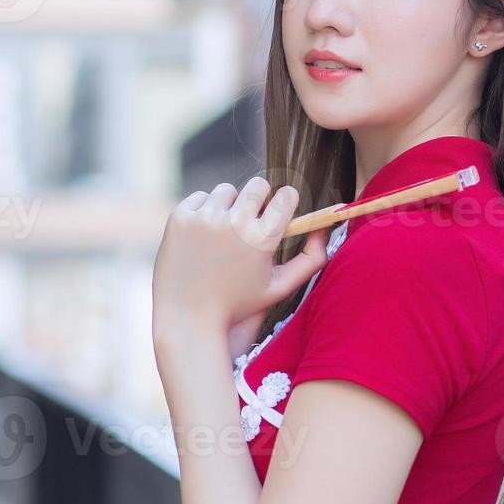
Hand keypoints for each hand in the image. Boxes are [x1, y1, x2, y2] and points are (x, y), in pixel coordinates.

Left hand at [152, 177, 328, 341]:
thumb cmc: (238, 305)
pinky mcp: (180, 218)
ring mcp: (204, 219)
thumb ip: (311, 259)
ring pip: (227, 190)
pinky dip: (204, 210)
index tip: (280, 208)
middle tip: (252, 219)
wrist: (186, 318)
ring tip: (225, 232)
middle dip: (259, 199)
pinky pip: (200, 198)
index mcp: (262, 239)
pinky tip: (203, 234)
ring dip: (229, 205)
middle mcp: (234, 224)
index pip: (286, 195)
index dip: (286, 200)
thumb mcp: (280, 287)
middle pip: (258, 185)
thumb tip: (323, 229)